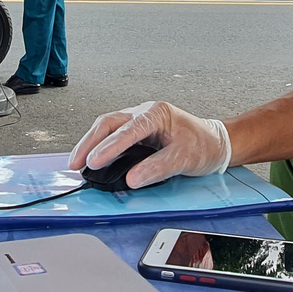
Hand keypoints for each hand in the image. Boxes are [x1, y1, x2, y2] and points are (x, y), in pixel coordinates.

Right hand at [69, 101, 230, 188]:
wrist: (216, 143)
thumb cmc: (203, 145)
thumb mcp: (185, 158)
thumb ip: (158, 168)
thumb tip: (132, 179)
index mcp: (157, 114)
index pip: (128, 130)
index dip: (109, 147)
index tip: (95, 162)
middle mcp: (144, 113)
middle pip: (109, 123)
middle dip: (89, 143)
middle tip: (76, 163)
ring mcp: (138, 121)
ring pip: (107, 127)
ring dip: (90, 144)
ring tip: (77, 162)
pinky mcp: (136, 132)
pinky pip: (112, 135)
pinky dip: (99, 146)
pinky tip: (90, 158)